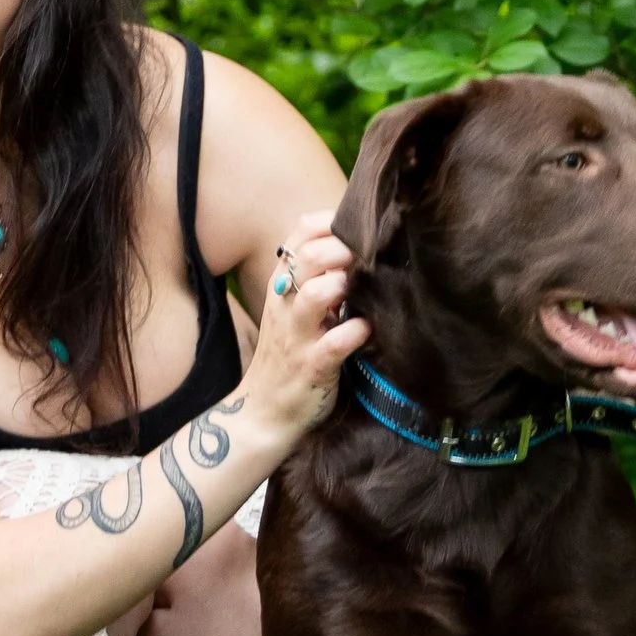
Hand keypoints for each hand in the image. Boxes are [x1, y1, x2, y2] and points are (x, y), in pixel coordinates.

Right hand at [240, 209, 368, 453]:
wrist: (262, 413)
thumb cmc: (288, 357)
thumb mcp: (293, 312)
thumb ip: (316, 280)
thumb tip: (358, 249)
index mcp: (282, 286)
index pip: (299, 234)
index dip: (332, 222)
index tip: (360, 227)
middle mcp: (285, 305)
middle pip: (307, 256)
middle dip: (345, 248)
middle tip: (372, 255)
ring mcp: (297, 336)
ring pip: (316, 294)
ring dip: (346, 284)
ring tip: (367, 287)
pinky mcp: (312, 367)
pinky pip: (336, 343)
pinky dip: (357, 332)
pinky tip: (369, 328)